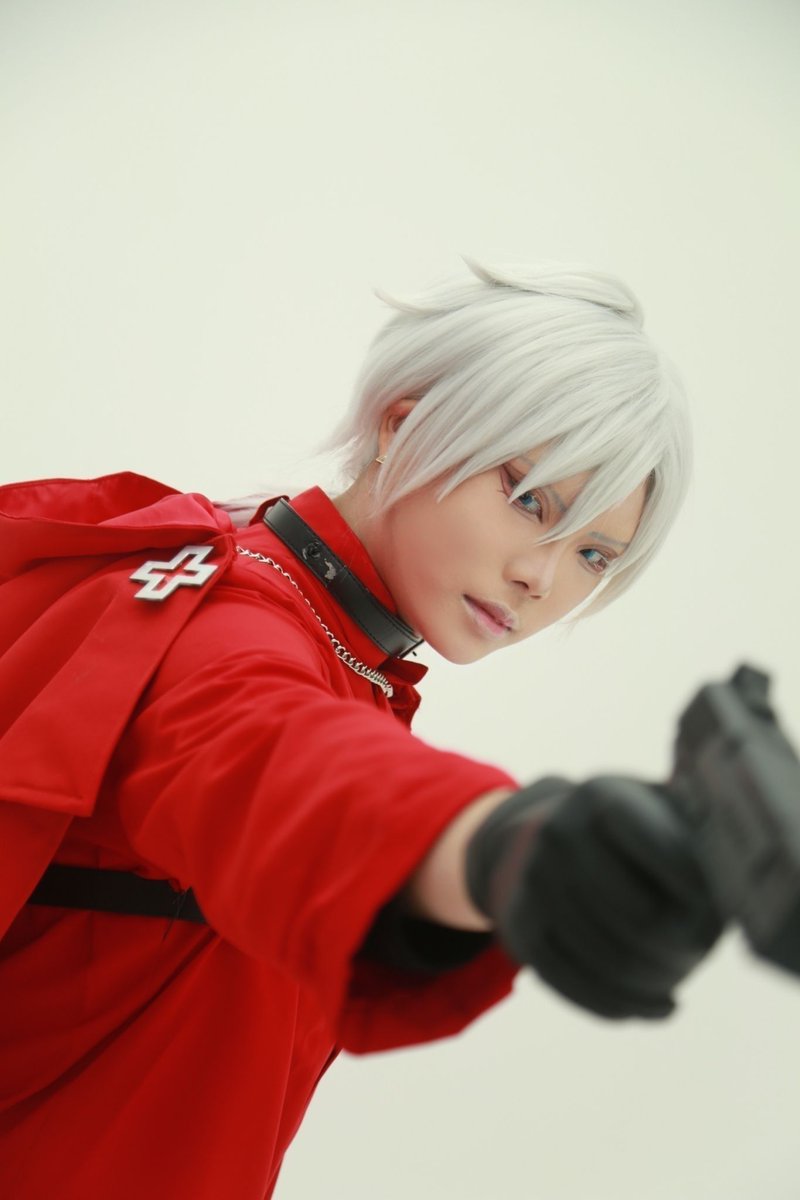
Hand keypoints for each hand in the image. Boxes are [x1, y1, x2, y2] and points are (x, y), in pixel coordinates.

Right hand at [466, 775, 722, 1017]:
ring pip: (613, 962)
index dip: (703, 895)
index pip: (671, 860)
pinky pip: (580, 988)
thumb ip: (692, 835)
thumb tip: (717, 887)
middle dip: (685, 949)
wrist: (529, 840)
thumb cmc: (620, 831)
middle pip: (645, 922)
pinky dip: (626, 1006)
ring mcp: (534, 882)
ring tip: (679, 976)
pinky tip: (657, 1006)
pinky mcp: (521, 930)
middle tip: (699, 951)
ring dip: (659, 981)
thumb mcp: (653, 808)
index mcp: (602, 799)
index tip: (710, 904)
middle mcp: (559, 834)